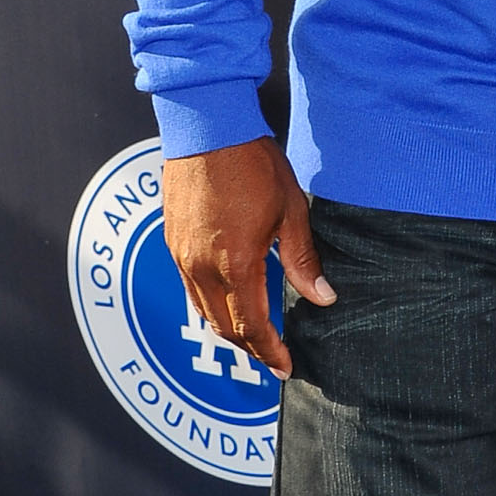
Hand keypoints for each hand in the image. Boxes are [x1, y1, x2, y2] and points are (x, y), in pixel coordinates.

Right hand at [161, 139, 332, 381]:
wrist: (206, 127)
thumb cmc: (252, 165)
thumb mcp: (291, 213)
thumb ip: (302, 261)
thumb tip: (323, 297)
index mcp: (234, 265)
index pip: (251, 327)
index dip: (270, 352)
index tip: (286, 367)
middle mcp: (201, 267)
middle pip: (223, 327)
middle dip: (249, 349)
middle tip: (273, 359)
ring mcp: (181, 255)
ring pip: (202, 310)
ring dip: (228, 329)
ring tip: (254, 339)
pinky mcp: (172, 241)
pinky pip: (190, 288)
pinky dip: (210, 305)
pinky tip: (228, 302)